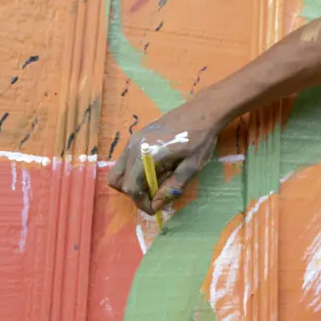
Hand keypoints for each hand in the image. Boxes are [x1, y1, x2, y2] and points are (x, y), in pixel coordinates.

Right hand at [107, 104, 223, 214]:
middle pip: (117, 180)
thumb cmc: (200, 138)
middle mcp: (133, 146)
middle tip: (155, 196)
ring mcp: (133, 140)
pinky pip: (127, 160)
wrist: (203, 111)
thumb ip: (172, 187)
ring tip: (158, 182)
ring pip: (119, 170)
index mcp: (146, 154)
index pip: (131, 187)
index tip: (156, 209)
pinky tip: (158, 169)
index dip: (142, 202)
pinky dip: (136, 171)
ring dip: (134, 182)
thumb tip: (156, 205)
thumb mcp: (191, 166)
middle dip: (134, 193)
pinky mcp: (138, 136)